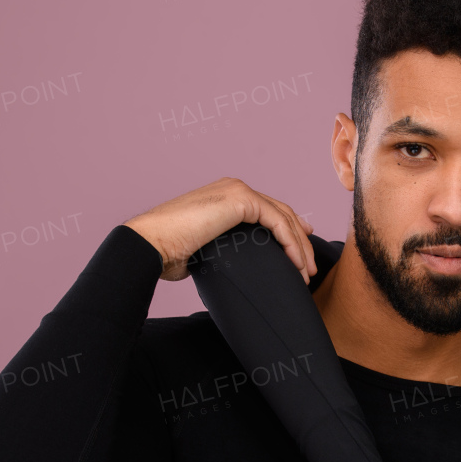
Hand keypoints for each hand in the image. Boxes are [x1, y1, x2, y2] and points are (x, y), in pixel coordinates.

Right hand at [121, 177, 316, 282]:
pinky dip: (291, 244)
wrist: (151, 243)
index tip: (301, 251)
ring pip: (284, 217)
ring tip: (306, 274)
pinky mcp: (240, 198)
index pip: (268, 210)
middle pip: (281, 212)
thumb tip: (237, 265)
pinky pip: (278, 222)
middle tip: (309, 267)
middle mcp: (234, 188)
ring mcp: (238, 190)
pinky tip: (296, 264)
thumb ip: (225, 247)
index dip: (289, 229)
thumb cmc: (168, 251)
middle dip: (300, 240)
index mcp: (225, 196)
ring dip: (300, 246)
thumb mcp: (205, 247)